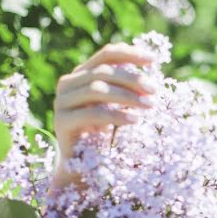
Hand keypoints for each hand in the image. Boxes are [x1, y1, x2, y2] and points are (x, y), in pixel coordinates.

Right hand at [52, 43, 156, 187]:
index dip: (129, 54)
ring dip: (127, 96)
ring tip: (149, 105)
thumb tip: (149, 75)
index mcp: (81, 74)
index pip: (105, 55)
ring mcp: (62, 102)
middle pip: (103, 71)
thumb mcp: (115, 105)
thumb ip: (125, 87)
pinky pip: (93, 113)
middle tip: (154, 90)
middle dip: (132, 79)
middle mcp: (68, 83)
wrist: (81, 163)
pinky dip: (117, 115)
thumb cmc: (103, 131)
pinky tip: (135, 120)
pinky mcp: (62, 121)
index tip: (153, 60)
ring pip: (97, 89)